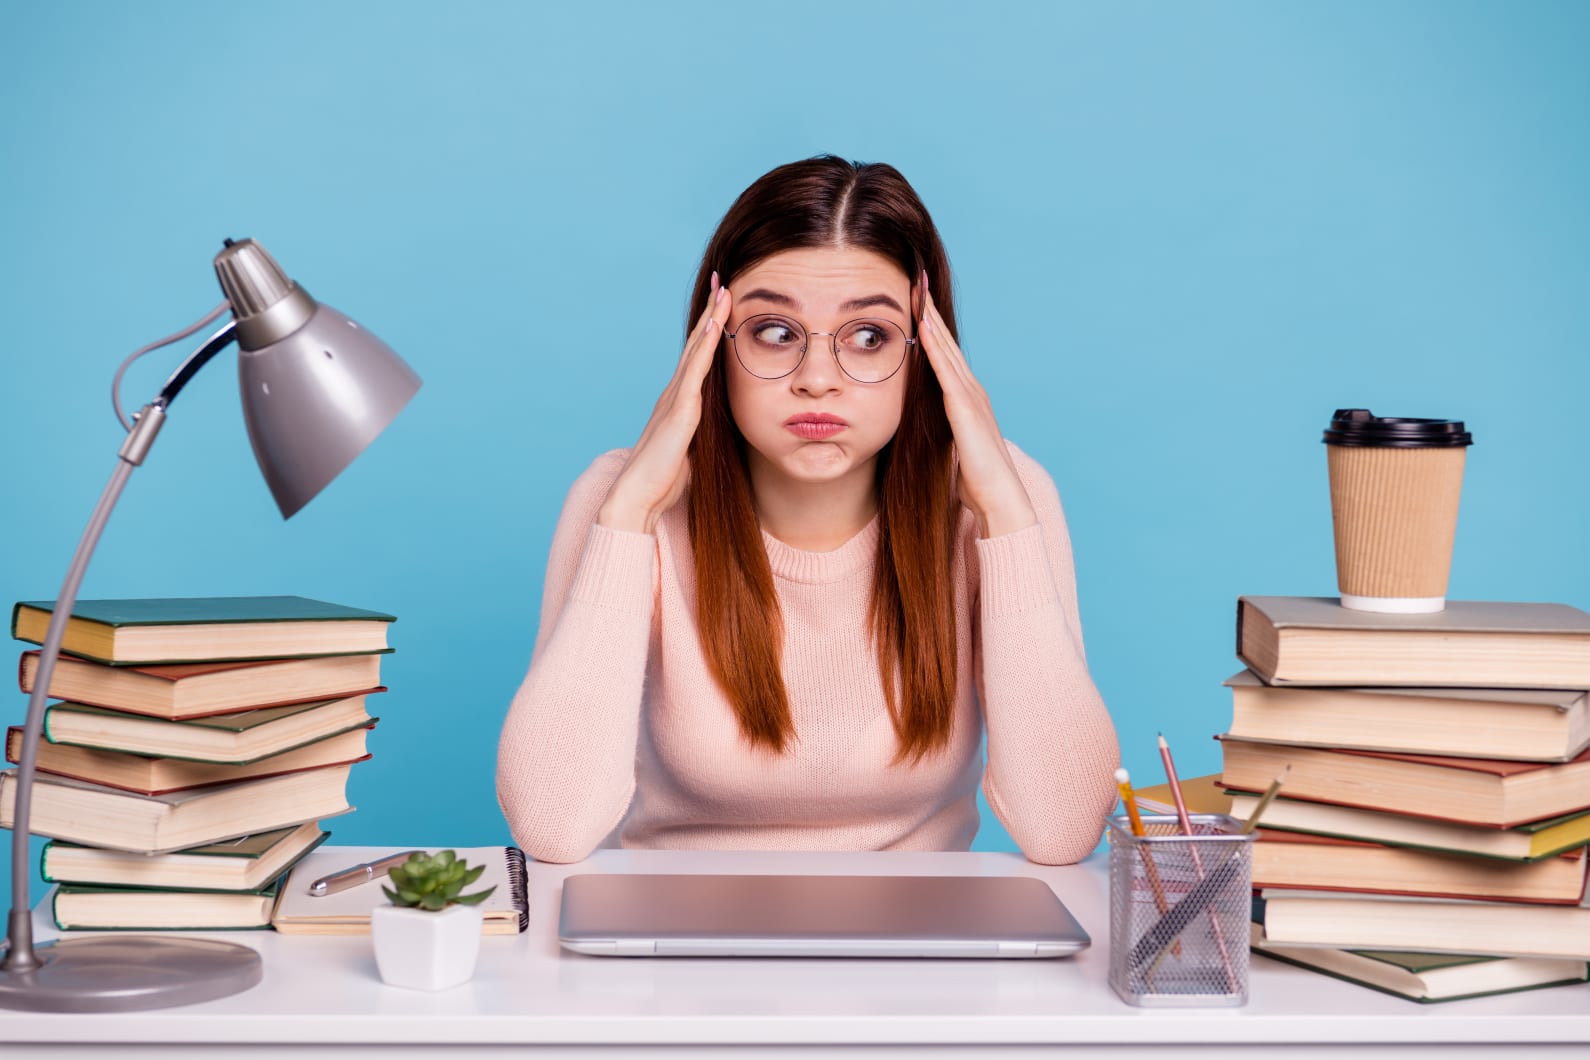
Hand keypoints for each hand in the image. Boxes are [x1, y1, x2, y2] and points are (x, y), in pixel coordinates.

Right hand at [598, 276, 732, 533]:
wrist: (637, 498)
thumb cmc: (664, 481)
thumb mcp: (692, 451)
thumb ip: (703, 435)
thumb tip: (717, 434)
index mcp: (679, 403)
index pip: (698, 359)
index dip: (710, 331)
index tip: (723, 304)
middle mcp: (675, 394)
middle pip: (696, 345)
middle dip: (710, 312)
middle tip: (721, 281)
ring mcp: (675, 399)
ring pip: (696, 350)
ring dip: (710, 319)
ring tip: (722, 290)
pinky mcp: (679, 411)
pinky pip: (696, 371)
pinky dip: (706, 346)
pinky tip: (715, 326)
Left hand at [916, 275, 1036, 537]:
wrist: (1000, 500)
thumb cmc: (975, 481)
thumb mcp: (949, 447)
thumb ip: (937, 430)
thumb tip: (918, 429)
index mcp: (966, 400)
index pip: (944, 357)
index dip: (930, 328)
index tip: (914, 302)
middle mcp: (971, 392)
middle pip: (946, 344)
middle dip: (930, 312)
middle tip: (915, 281)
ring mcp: (971, 398)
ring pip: (947, 350)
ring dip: (931, 319)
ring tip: (916, 291)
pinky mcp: (966, 408)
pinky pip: (946, 370)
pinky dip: (935, 346)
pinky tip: (923, 326)